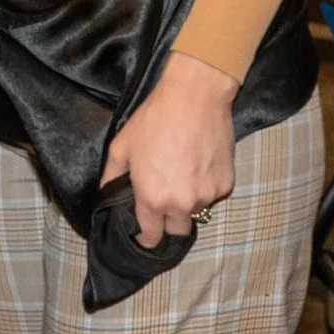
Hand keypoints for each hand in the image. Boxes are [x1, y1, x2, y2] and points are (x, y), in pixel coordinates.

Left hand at [99, 52, 239, 246]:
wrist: (194, 97)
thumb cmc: (154, 120)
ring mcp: (207, 195)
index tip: (145, 232)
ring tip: (182, 174)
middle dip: (169, 222)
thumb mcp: (121, 146)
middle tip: (164, 200)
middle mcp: (182, 204)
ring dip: (188, 202)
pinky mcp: (226, 184)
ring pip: (197, 211)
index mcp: (153, 199)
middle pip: (177, 231)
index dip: (146, 237)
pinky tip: (199, 164)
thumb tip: (107, 194)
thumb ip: (112, 177)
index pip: (151, 236)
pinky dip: (206, 186)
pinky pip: (213, 195)